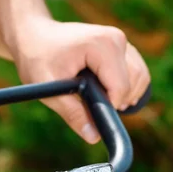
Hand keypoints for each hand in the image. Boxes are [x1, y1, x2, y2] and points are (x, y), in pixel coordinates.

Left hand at [11, 17, 149, 143]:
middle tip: (87, 105)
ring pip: (140, 78)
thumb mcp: (49, 89)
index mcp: (102, 45)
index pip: (121, 88)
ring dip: (122, 95)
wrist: (32, 35)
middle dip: (116, 101)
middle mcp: (117, 39)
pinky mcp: (121, 45)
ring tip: (92, 97)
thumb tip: (94, 136)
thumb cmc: (36, 58)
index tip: (87, 111)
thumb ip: (73, 113)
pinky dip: (124, 86)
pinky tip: (102, 91)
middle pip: (135, 83)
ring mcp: (121, 40)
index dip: (107, 107)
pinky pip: (135, 71)